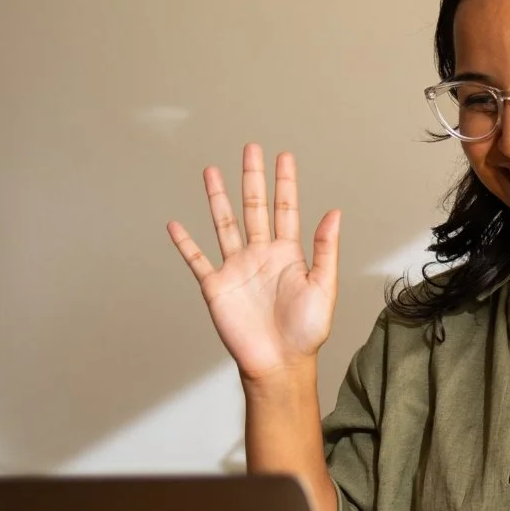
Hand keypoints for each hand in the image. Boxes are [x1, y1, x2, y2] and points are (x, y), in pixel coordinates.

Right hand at [167, 143, 339, 382]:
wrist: (279, 362)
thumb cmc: (306, 331)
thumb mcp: (323, 286)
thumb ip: (325, 249)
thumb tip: (334, 213)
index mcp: (287, 254)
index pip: (286, 209)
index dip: (284, 183)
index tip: (283, 156)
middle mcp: (260, 255)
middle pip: (253, 207)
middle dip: (252, 178)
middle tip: (250, 148)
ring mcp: (236, 268)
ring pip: (224, 224)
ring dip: (217, 198)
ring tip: (210, 171)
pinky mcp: (216, 286)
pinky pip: (197, 259)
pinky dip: (185, 243)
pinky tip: (175, 224)